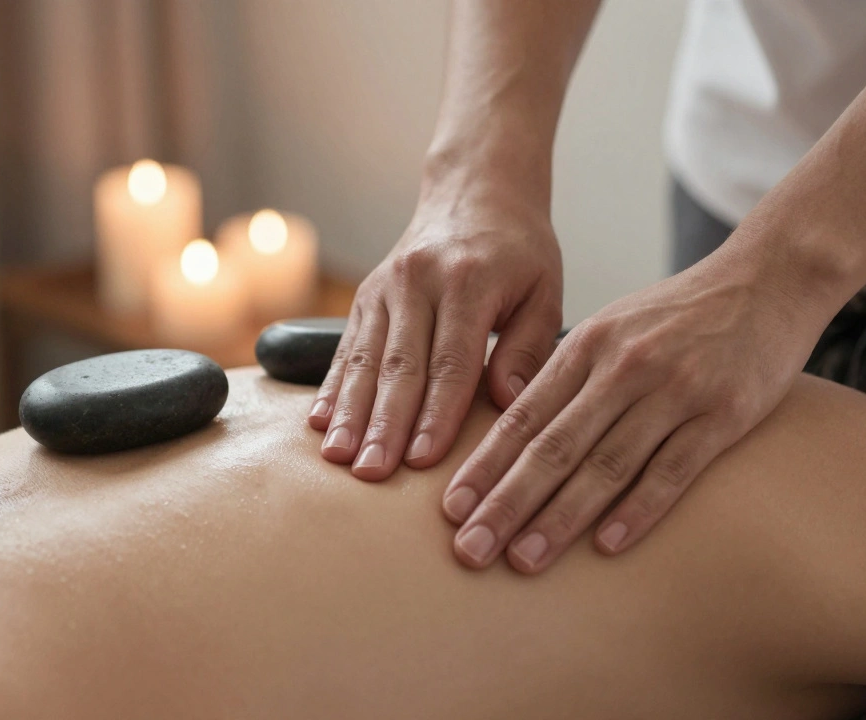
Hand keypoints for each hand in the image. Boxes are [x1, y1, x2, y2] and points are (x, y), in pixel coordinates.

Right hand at [309, 190, 563, 480]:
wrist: (475, 190)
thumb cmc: (518, 250)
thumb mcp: (545, 289)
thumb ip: (529, 347)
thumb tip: (507, 403)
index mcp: (470, 280)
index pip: (452, 360)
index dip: (437, 413)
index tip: (424, 459)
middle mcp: (419, 280)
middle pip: (400, 364)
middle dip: (384, 423)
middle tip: (372, 472)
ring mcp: (386, 286)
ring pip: (365, 358)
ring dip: (350, 412)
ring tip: (339, 457)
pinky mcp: (365, 295)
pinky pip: (346, 346)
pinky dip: (332, 387)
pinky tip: (320, 424)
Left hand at [443, 253, 826, 572]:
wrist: (767, 280)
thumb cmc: (676, 316)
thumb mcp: (610, 328)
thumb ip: (564, 376)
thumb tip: (510, 433)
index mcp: (586, 346)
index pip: (522, 416)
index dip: (484, 465)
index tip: (451, 509)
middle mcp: (622, 367)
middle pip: (553, 446)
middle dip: (505, 502)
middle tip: (470, 549)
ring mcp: (674, 390)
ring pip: (605, 464)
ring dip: (561, 518)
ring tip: (524, 560)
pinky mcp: (724, 413)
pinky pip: (673, 469)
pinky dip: (639, 509)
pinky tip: (607, 545)